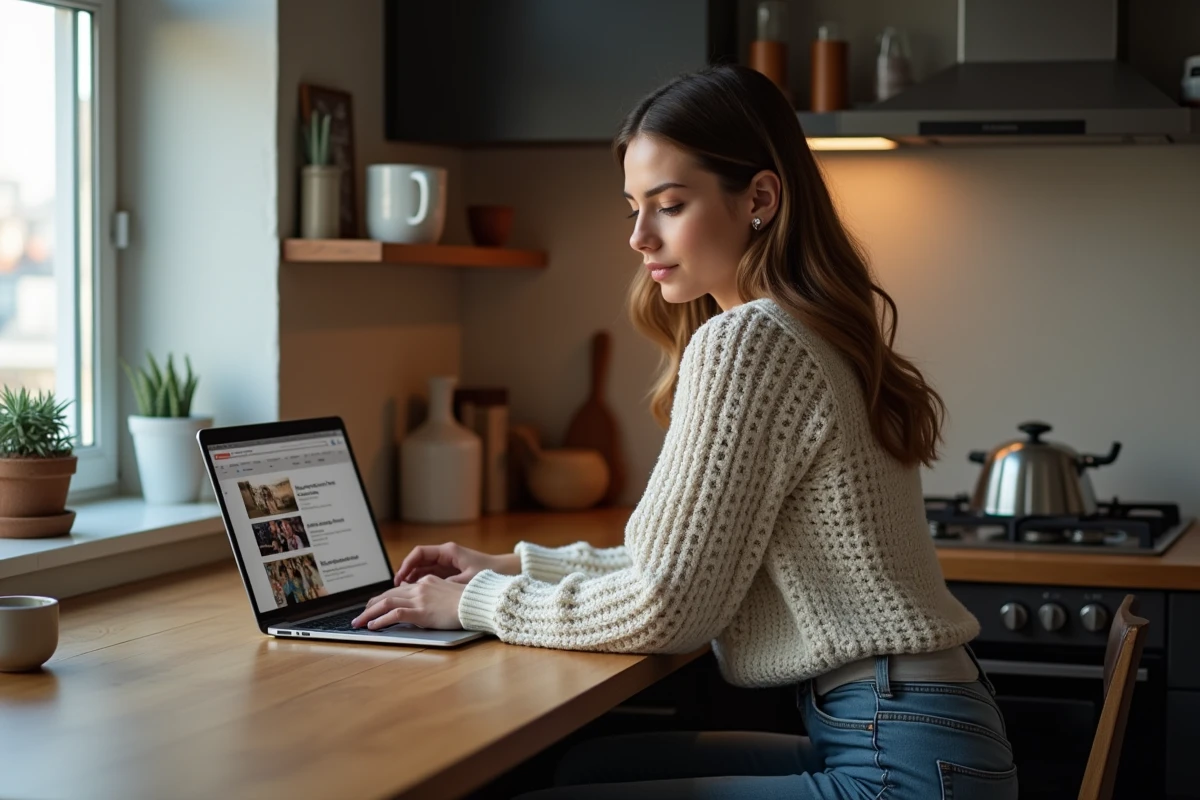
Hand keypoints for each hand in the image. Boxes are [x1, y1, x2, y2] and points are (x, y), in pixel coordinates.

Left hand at [351, 575, 465, 630]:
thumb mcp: (449, 594)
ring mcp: (419, 599)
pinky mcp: (421, 612)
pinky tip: (373, 627)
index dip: (384, 597)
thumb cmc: (469, 602)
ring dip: (369, 613)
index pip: (399, 589)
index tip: (374, 605)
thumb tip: (426, 605)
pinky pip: (395, 614)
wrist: (477, 603)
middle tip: (360, 615)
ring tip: (358, 622)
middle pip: (388, 594)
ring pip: (386, 602)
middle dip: (371, 605)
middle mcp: (420, 587)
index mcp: (426, 582)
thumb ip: (435, 596)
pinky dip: (381, 620)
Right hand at [393, 542, 518, 585]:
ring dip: (412, 579)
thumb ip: (447, 584)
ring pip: (423, 569)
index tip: (399, 577)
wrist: (505, 572)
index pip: (419, 553)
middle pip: (418, 561)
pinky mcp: (450, 572)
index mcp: (448, 552)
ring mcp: (447, 564)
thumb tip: (428, 591)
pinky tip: (417, 594)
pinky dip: (422, 583)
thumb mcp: (466, 580)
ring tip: (403, 592)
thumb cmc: (489, 573)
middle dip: (406, 573)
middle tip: (396, 587)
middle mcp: (445, 555)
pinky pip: (430, 576)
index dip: (407, 564)